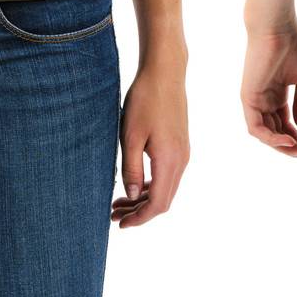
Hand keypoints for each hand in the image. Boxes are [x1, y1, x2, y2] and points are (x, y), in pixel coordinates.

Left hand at [111, 59, 188, 227]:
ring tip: (119, 201)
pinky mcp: (180, 144)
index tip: (120, 224)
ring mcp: (183, 152)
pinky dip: (151, 185)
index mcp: (169, 160)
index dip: (139, 218)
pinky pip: (168, 174)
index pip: (158, 203)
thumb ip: (131, 168)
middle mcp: (181, 160)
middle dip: (139, 212)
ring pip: (166, 188)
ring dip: (144, 198)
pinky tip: (134, 182)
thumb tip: (131, 195)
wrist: (165, 72)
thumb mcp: (131, 136)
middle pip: (163, 199)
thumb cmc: (145, 100)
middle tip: (114, 215)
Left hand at [241, 22, 296, 158]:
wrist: (278, 25)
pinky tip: (290, 142)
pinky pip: (256, 128)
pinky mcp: (248, 98)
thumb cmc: (293, 43)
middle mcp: (264, 100)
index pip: (286, 124)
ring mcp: (254, 100)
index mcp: (276, 94)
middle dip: (295, 148)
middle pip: (277, 133)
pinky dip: (272, 139)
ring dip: (285, 148)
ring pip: (267, 135)